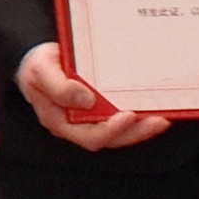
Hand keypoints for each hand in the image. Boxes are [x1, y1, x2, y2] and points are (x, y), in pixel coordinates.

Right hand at [17, 41, 174, 150]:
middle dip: (136, 132)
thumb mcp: (40, 70)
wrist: (39, 60)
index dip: (110, 130)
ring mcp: (91, 119)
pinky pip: (123, 120)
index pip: (89, 135)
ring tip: (162, 118)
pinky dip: (140, 117)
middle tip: (158, 120)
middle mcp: (78, 125)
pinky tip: (154, 109)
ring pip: (120, 133)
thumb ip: (58, 86)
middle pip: (111, 138)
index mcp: (60, 121)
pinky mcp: (101, 111)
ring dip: (142, 128)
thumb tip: (84, 99)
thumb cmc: (36, 65)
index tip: (127, 115)